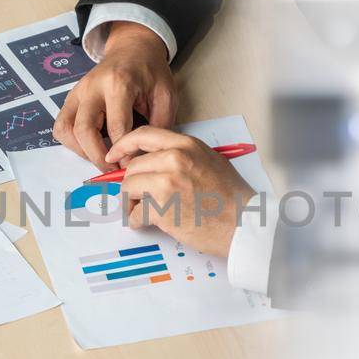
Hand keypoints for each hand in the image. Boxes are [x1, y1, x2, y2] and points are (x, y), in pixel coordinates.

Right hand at [54, 22, 176, 170]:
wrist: (133, 48)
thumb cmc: (151, 72)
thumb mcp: (166, 94)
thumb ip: (159, 124)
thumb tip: (143, 155)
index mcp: (119, 83)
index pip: (116, 127)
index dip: (123, 152)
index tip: (132, 165)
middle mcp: (92, 87)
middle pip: (84, 130)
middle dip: (98, 157)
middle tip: (113, 169)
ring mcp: (78, 92)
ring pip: (66, 130)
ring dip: (81, 151)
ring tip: (101, 158)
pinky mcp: (71, 98)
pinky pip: (61, 126)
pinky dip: (71, 143)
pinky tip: (89, 147)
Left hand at [105, 127, 256, 256]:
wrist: (244, 224)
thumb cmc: (231, 197)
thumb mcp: (210, 161)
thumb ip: (182, 156)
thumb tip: (153, 162)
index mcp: (186, 146)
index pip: (144, 134)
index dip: (124, 145)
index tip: (114, 155)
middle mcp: (175, 160)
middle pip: (133, 166)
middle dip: (131, 183)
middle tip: (137, 197)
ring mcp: (168, 184)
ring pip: (129, 187)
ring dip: (131, 202)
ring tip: (141, 211)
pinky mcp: (163, 209)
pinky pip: (135, 213)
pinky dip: (135, 221)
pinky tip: (144, 223)